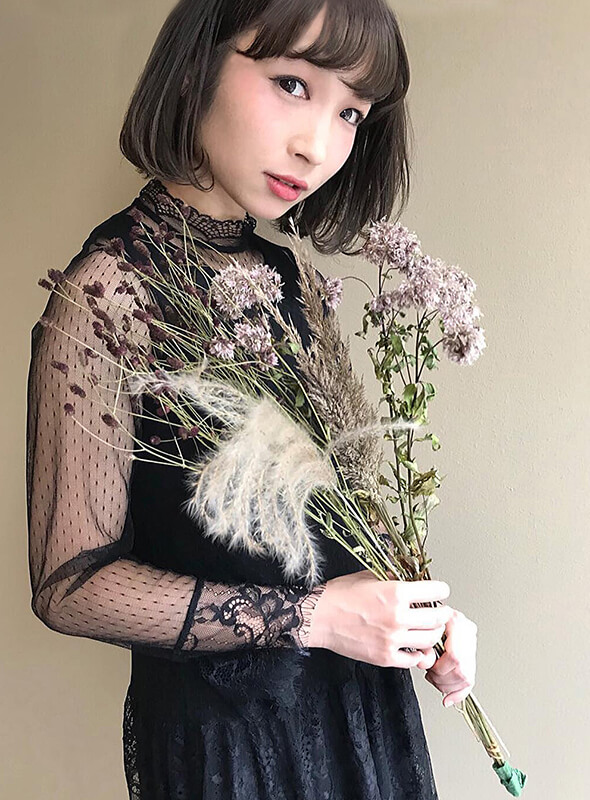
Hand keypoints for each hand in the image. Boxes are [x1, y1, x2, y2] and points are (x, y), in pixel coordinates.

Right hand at [307, 570, 451, 668]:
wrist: (318, 617)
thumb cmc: (340, 595)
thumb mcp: (368, 576)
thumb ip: (393, 577)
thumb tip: (410, 576)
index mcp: (395, 592)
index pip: (436, 591)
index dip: (441, 590)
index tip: (440, 591)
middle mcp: (398, 616)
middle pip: (438, 618)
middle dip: (443, 613)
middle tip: (440, 611)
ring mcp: (393, 639)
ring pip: (430, 640)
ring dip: (433, 633)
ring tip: (427, 628)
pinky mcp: (386, 657)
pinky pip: (414, 659)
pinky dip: (419, 653)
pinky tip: (414, 646)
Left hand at [422, 607, 476, 707]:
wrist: (423, 608)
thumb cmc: (419, 617)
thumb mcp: (418, 626)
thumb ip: (422, 646)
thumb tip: (424, 663)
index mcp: (456, 621)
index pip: (455, 657)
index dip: (440, 669)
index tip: (429, 669)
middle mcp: (467, 630)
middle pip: (462, 670)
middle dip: (442, 679)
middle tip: (430, 675)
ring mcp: (471, 641)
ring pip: (467, 677)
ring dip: (447, 685)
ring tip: (435, 678)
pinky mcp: (470, 653)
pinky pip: (470, 679)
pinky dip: (458, 693)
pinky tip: (448, 699)